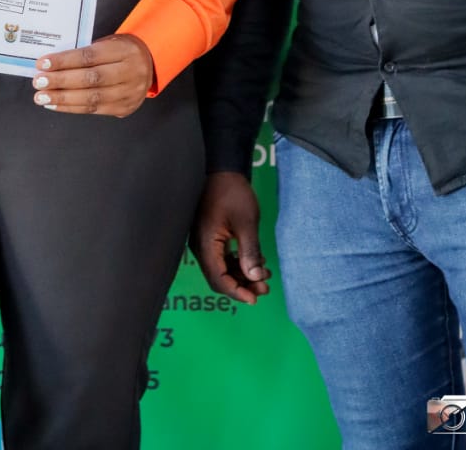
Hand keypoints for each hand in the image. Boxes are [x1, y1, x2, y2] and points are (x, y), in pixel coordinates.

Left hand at [32, 34, 153, 117]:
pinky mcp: (124, 108)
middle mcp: (130, 73)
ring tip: (42, 97)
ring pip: (91, 97)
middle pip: (90, 78)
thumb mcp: (110, 43)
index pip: (90, 56)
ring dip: (62, 98)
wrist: (150, 65)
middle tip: (39, 82)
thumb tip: (53, 64)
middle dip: (61, 81)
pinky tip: (55, 104)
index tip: (43, 63)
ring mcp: (128, 93)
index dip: (64, 61)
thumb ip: (87, 52)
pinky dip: (71, 107)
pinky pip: (94, 110)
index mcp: (124, 51)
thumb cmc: (122, 51)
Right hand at [190, 172, 271, 304]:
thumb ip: (250, 252)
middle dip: (242, 285)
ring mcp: (203, 241)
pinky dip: (237, 263)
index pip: (218, 279)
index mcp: (205, 244)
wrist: (222, 168)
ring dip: (241, 274)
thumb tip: (254, 278)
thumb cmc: (232, 192)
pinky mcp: (209, 235)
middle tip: (265, 287)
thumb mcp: (246, 223)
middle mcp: (200, 246)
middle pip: (218, 276)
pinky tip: (254, 261)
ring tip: (264, 275)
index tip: (255, 298)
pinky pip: (221, 257)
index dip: (236, 292)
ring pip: (221, 267)